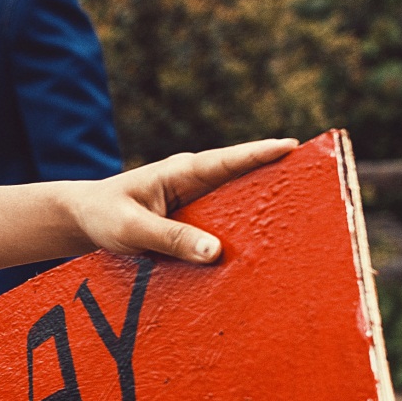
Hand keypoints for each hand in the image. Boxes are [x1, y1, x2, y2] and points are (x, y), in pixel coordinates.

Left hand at [65, 139, 298, 264]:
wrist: (84, 218)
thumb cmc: (104, 216)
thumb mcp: (132, 230)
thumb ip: (170, 239)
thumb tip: (216, 253)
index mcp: (181, 171)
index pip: (227, 160)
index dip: (260, 154)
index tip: (293, 147)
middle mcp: (194, 179)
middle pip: (244, 175)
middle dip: (277, 174)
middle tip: (316, 179)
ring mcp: (196, 197)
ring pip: (238, 198)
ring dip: (264, 203)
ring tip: (302, 214)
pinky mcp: (194, 217)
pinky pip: (225, 219)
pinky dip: (244, 227)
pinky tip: (264, 244)